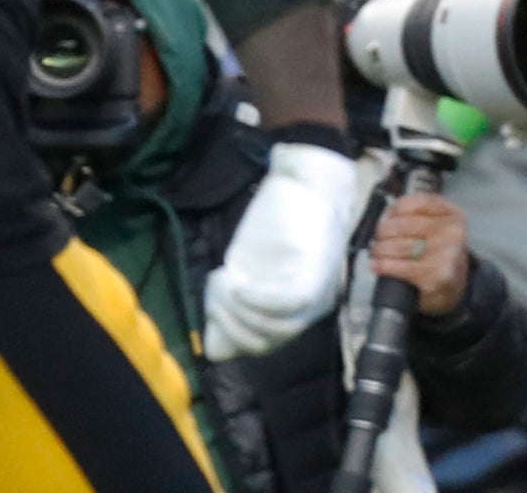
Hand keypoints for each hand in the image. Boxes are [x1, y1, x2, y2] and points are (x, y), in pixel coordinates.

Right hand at [205, 140, 363, 356]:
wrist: (305, 181)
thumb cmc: (279, 217)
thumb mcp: (257, 259)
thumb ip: (245, 289)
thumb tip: (214, 330)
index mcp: (297, 308)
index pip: (265, 343)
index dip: (232, 336)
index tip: (209, 312)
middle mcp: (312, 308)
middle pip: (270, 340)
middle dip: (231, 327)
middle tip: (211, 300)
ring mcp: (317, 293)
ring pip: (278, 327)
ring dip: (240, 313)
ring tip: (220, 287)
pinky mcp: (316, 275)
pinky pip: (287, 302)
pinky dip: (257, 300)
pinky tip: (235, 285)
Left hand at [371, 187, 472, 316]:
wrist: (452, 288)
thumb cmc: (437, 253)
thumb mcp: (434, 227)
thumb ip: (415, 214)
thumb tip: (385, 215)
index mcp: (453, 215)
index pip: (420, 201)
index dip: (397, 207)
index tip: (388, 215)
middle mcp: (454, 232)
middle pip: (403, 224)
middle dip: (383, 232)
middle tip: (378, 238)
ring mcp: (448, 254)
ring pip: (399, 245)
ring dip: (380, 249)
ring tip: (377, 252)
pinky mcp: (438, 275)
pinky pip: (400, 266)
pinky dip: (384, 265)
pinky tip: (378, 265)